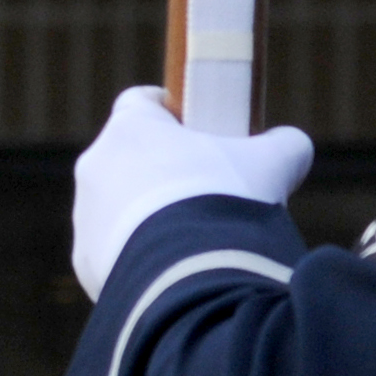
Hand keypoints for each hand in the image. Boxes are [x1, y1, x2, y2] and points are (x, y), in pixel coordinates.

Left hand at [68, 88, 313, 299]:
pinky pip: (112, 252)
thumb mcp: (273, 162)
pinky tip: (172, 270)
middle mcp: (97, 166)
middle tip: (203, 191)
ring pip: (116, 208)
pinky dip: (138, 257)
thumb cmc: (227, 201)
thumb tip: (290, 146)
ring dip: (146, 217)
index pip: (139, 103)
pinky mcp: (86, 261)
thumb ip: (283, 144)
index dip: (167, 112)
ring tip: (191, 240)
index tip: (191, 125)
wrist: (190, 273)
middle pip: (128, 158)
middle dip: (161, 171)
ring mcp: (86, 215)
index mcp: (130, 127)